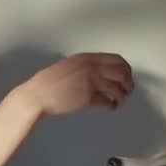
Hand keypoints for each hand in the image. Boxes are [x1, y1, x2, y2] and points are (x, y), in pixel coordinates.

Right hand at [10, 53, 133, 116]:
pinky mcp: (88, 98)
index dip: (126, 69)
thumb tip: (100, 73)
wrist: (37, 95)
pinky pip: (108, 102)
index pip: (117, 59)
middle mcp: (92, 67)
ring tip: (118, 102)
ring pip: (117, 89)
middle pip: (121, 73)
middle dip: (128, 83)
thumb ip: (85, 67)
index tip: (126, 77)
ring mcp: (91, 82)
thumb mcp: (69, 66)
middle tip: (127, 91)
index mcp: (87, 58)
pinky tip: (111, 108)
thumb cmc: (49, 82)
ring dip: (121, 97)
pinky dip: (112, 106)